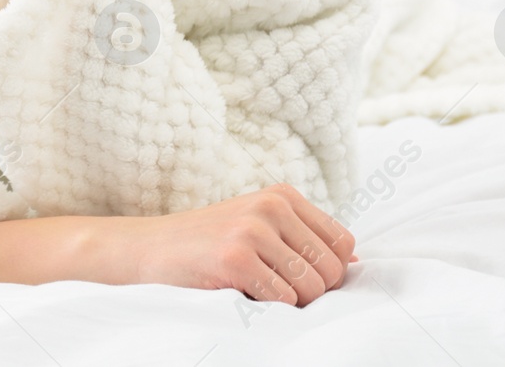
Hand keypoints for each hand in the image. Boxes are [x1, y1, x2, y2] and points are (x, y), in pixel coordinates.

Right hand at [89, 184, 356, 305]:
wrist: (149, 249)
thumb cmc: (208, 243)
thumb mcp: (258, 225)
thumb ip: (303, 238)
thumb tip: (355, 262)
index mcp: (282, 195)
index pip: (343, 243)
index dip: (328, 270)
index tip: (298, 276)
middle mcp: (271, 206)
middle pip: (332, 269)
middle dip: (311, 291)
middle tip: (274, 288)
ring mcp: (253, 230)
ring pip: (311, 287)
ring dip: (290, 302)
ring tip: (257, 289)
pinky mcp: (236, 257)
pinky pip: (282, 300)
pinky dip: (268, 308)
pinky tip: (242, 294)